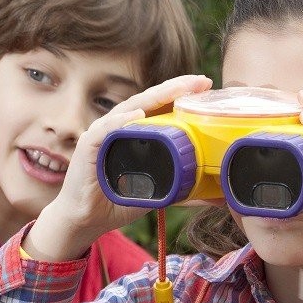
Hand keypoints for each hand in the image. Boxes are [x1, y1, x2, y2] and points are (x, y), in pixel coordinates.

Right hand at [25, 74, 212, 260]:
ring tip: (178, 89)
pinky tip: (138, 115)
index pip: (159, 107)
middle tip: (202, 81)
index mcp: (134, 133)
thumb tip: (216, 195)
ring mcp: (102, 135)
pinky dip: (121, 121)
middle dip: (175, 88)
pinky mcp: (88, 148)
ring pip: (130, 109)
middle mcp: (118, 128)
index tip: (206, 88)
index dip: (181, 95)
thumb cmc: (117, 201)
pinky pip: (105, 131)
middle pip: (148, 101)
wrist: (86, 221)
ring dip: (154, 97)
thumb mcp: (156, 193)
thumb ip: (182, 188)